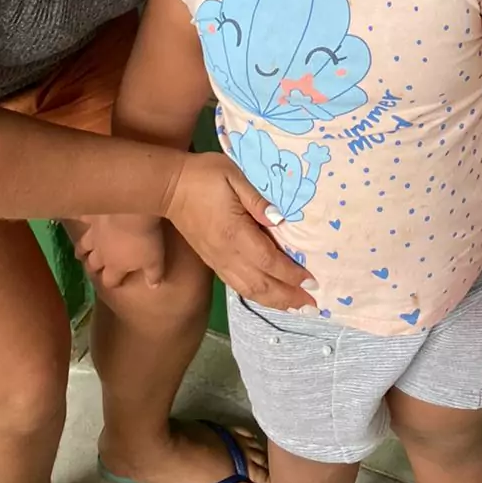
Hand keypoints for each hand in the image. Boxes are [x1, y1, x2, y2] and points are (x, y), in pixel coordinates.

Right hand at [75, 213, 165, 289]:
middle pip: (92, 264)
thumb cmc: (145, 238)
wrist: (132, 210)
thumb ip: (153, 275)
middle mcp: (101, 252)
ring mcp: (94, 233)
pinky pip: (83, 218)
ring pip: (83, 245)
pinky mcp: (92, 215)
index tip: (115, 282)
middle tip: (93, 268)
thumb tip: (153, 287)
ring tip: (80, 252)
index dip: (112, 282)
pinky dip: (82, 218)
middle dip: (93, 268)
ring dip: (82, 249)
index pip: (110, 280)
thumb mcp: (156, 260)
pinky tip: (80, 216)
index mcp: (116, 265)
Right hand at [164, 152, 315, 309]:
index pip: (269, 261)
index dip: (292, 275)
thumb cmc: (204, 176)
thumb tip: (281, 219)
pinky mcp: (212, 261)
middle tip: (313, 304)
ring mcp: (218, 261)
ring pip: (249, 290)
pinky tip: (268, 296)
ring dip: (274, 301)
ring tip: (296, 307)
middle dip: (288, 296)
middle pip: (261, 285)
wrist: (168, 187)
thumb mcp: (233, 175)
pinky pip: (237, 286)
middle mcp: (227, 254)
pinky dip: (257, 295)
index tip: (313, 282)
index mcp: (235, 233)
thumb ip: (257, 199)